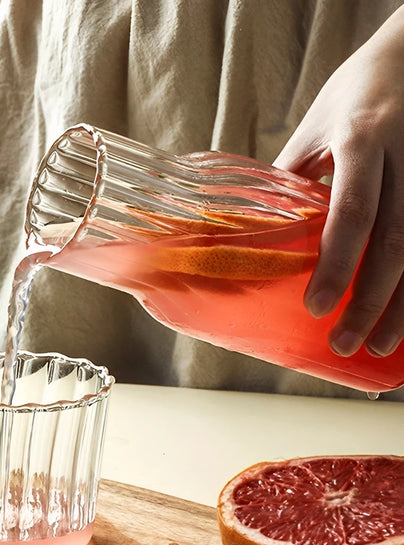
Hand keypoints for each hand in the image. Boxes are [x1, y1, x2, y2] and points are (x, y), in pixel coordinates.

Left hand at [274, 7, 403, 357]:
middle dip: (371, 301)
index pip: (352, 213)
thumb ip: (293, 177)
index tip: (316, 308)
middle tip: (345, 343)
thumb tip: (262, 231)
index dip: (336, 265)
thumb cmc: (357, 92)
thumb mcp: (315, 126)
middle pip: (395, 243)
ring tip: (380, 345)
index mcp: (363, 141)